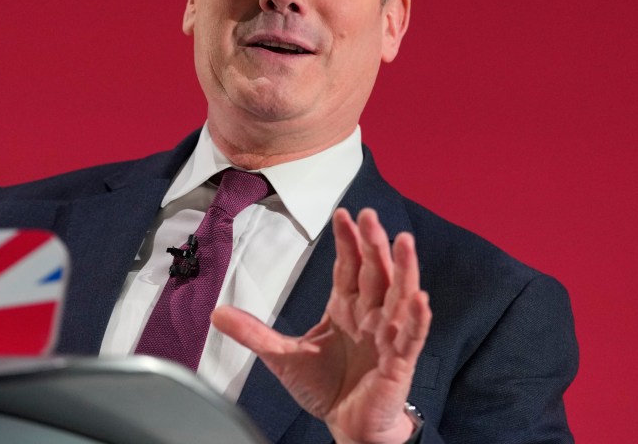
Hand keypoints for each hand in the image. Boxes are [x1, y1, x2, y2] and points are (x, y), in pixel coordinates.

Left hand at [211, 207, 431, 443]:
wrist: (347, 426)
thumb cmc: (326, 388)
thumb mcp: (283, 356)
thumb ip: (254, 334)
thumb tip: (217, 313)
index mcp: (345, 307)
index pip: (348, 267)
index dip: (347, 241)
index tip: (343, 215)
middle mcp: (369, 315)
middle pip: (374, 273)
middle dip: (373, 244)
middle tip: (369, 216)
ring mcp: (387, 336)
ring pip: (398, 296)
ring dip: (403, 268)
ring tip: (403, 241)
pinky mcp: (399, 361)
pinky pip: (411, 337)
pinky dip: (417, 318)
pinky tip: (420, 299)